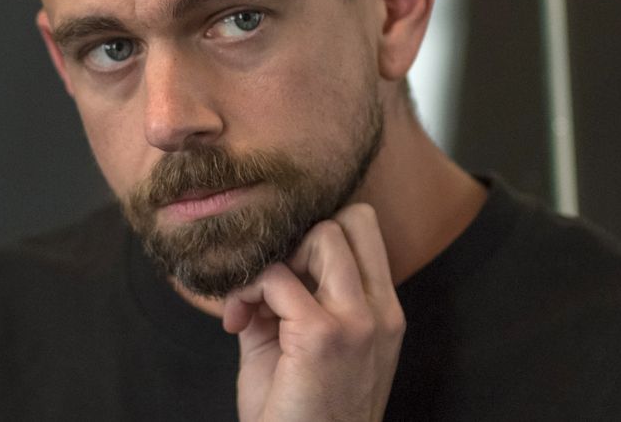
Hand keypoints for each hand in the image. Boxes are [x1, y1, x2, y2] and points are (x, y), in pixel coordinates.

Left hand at [221, 203, 404, 421]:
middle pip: (349, 219)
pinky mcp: (323, 334)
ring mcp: (358, 322)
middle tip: (272, 287)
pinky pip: (276, 277)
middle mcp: (381, 312)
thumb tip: (260, 260)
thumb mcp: (305, 347)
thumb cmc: (298, 415)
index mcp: (384, 313)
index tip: (286, 276)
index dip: (319, 236)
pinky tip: (236, 323)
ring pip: (321, 235)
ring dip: (277, 262)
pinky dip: (247, 290)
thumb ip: (292, 297)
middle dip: (300, 241)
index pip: (366, 229)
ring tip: (253, 306)